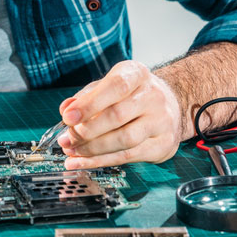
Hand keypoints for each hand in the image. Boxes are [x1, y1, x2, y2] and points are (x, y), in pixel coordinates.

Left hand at [56, 61, 182, 168]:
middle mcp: (153, 96)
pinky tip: (84, 162)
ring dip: (93, 149)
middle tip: (66, 139)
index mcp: (137, 74)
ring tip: (72, 151)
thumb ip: (86, 96)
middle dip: (86, 131)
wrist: (170, 106)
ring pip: (124, 140)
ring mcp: (161, 121)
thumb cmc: (132, 95)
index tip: (68, 117)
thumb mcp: (109, 86)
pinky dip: (102, 161)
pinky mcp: (162, 144)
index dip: (89, 103)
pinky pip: (129, 156)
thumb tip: (66, 109)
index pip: (115, 87)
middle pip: (117, 116)